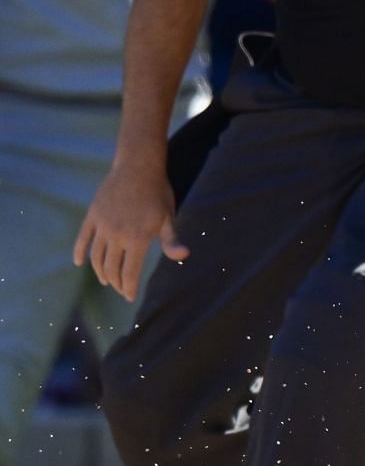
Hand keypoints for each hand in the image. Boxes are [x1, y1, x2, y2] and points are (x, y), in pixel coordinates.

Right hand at [73, 158, 186, 301]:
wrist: (138, 167)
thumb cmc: (158, 193)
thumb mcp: (169, 217)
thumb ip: (171, 240)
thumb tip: (183, 256)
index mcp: (137, 239)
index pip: (129, 273)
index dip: (129, 289)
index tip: (130, 298)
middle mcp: (116, 236)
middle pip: (111, 268)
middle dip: (116, 284)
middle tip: (121, 290)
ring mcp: (102, 226)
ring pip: (96, 257)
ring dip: (100, 272)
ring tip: (106, 280)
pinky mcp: (92, 216)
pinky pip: (83, 239)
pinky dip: (80, 253)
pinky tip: (80, 264)